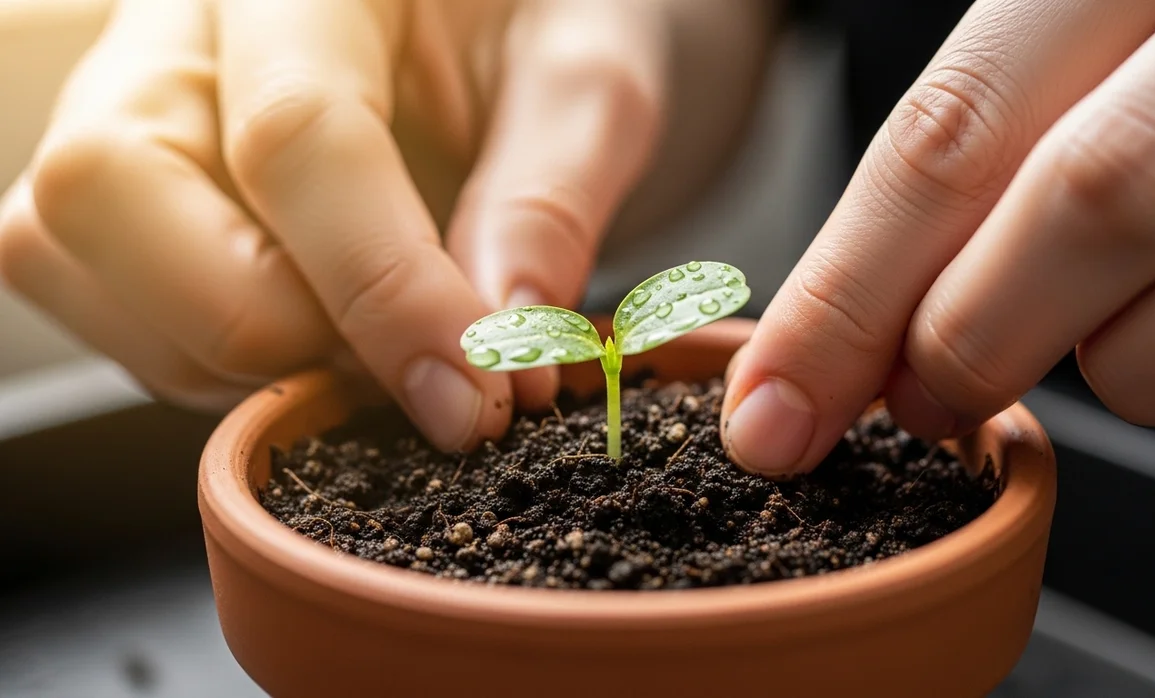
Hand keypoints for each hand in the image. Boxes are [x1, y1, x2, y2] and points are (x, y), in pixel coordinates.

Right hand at [0, 0, 769, 449]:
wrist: (495, 32)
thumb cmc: (537, 33)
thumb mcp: (587, 80)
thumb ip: (548, 194)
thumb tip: (501, 335)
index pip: (295, 134)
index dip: (383, 289)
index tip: (476, 392)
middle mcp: (183, 33)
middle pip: (111, 187)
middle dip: (267, 326)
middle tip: (410, 369)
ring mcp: (133, 107)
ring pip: (77, 258)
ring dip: (232, 359)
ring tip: (374, 356)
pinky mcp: (124, 193)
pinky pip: (105, 304)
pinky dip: (207, 363)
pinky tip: (319, 347)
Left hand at [724, 0, 1154, 474]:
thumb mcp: (1095, 37)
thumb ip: (990, 139)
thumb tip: (849, 333)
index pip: (960, 125)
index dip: (849, 290)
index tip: (773, 415)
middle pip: (1094, 199)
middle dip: (977, 333)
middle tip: (928, 396)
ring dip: (1135, 362)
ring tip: (1137, 322)